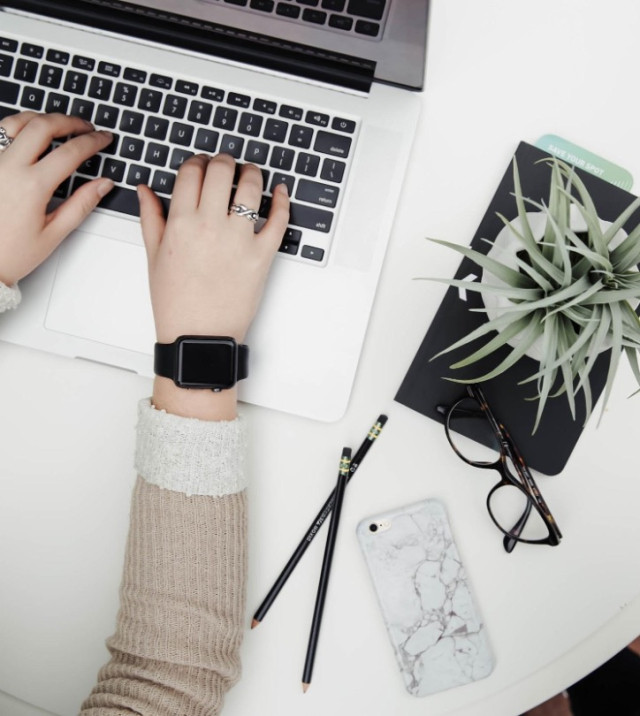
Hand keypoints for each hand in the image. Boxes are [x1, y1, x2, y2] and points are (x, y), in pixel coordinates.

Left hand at [0, 112, 113, 286]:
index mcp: (31, 186)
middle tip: (84, 126)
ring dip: (40, 118)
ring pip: (16, 122)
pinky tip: (27, 134)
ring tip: (57, 124)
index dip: (92, 142)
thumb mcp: (53, 234)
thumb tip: (103, 185)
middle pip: (43, 126)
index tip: (103, 139)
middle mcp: (8, 167)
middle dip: (69, 121)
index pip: (70, 152)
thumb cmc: (10, 253)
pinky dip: (16, 127)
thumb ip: (81, 204)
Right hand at [138, 153, 289, 419]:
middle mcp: (210, 226)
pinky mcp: (263, 255)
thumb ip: (151, 218)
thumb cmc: (176, 302)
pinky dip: (282, 200)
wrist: (199, 336)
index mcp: (181, 223)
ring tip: (250, 173)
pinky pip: (278, 220)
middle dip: (224, 161)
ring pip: (250, 187)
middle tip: (226, 164)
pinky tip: (280, 191)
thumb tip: (145, 189)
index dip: (197, 162)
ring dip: (252, 173)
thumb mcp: (154, 257)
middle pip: (221, 171)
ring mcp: (239, 240)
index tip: (201, 165)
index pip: (191, 172)